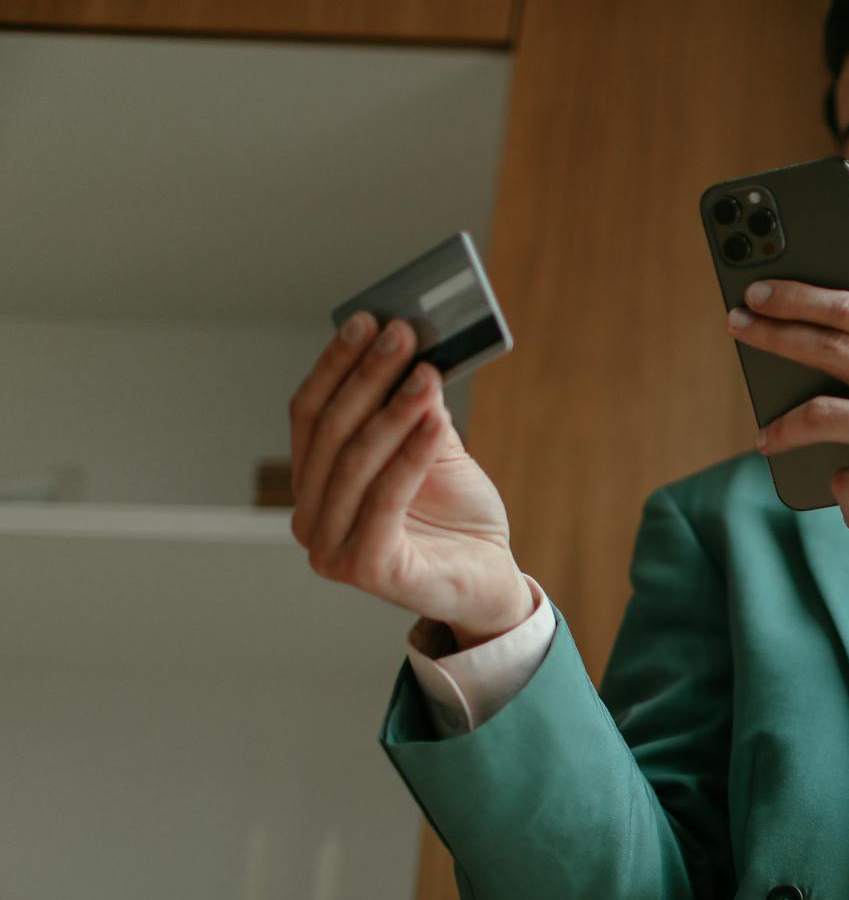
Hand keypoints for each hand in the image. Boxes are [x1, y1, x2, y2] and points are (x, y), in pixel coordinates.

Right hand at [288, 314, 532, 645]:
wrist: (488, 580)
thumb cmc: (456, 518)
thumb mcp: (433, 451)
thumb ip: (415, 410)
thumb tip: (412, 352)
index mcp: (314, 485)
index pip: (311, 414)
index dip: (336, 365)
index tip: (366, 319)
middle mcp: (310, 518)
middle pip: (332, 432)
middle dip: (368, 376)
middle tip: (402, 333)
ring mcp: (330, 548)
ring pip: (357, 461)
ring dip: (393, 409)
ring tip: (427, 371)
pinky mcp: (364, 570)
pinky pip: (386, 497)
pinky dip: (412, 453)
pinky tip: (437, 419)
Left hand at [728, 280, 848, 602]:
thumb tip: (811, 349)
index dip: (802, 296)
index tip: (758, 291)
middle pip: (834, 348)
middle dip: (776, 334)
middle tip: (737, 327)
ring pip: (824, 414)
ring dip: (782, 429)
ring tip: (765, 440)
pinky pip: (843, 479)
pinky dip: (838, 490)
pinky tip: (848, 499)